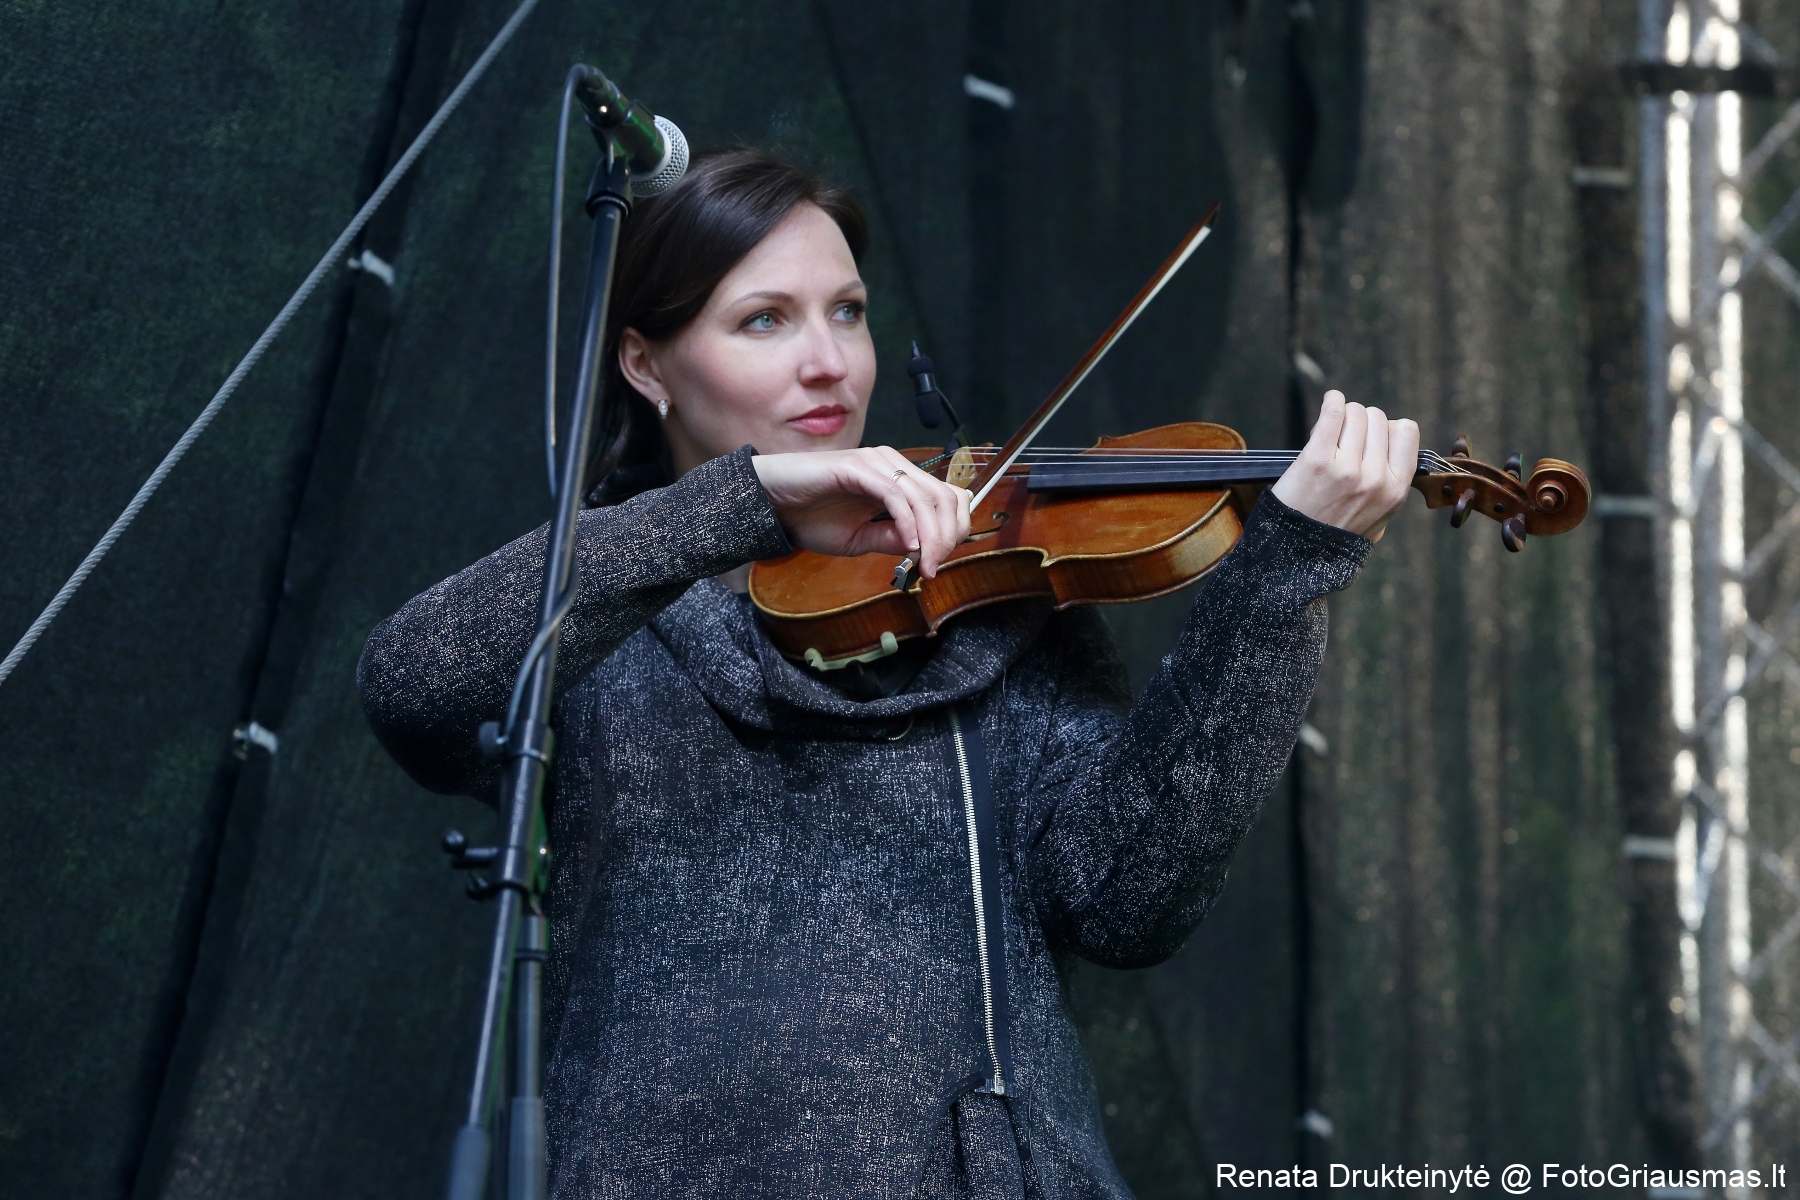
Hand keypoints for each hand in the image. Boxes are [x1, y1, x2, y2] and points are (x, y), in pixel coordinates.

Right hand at [751, 447, 972, 576]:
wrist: (770, 502)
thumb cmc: (810, 517)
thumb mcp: (859, 539)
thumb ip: (891, 540)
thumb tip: (925, 550)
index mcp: (897, 478)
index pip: (946, 497)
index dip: (953, 529)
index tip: (941, 562)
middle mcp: (892, 465)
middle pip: (942, 497)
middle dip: (946, 536)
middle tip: (935, 568)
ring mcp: (876, 462)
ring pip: (922, 497)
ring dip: (930, 535)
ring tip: (925, 564)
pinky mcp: (857, 466)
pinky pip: (893, 494)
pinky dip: (906, 522)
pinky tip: (908, 544)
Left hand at [1270, 389, 1418, 542]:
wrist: (1295, 554)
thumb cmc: (1334, 535)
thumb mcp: (1378, 519)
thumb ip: (1389, 486)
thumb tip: (1393, 442)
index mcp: (1396, 490)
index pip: (1406, 431)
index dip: (1387, 429)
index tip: (1370, 439)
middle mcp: (1376, 479)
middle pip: (1378, 418)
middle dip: (1360, 423)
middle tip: (1342, 441)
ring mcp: (1347, 469)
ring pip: (1356, 412)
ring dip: (1343, 416)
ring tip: (1329, 435)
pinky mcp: (1317, 461)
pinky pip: (1333, 413)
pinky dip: (1332, 401)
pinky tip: (1330, 403)